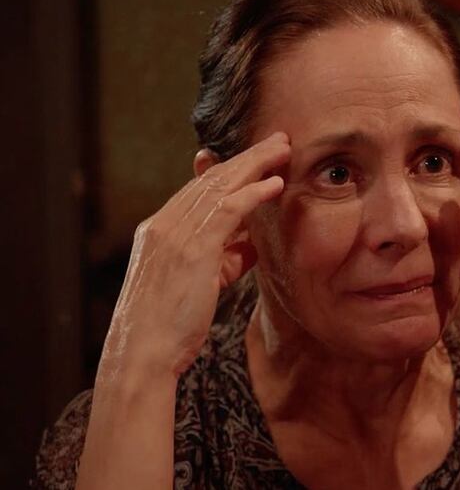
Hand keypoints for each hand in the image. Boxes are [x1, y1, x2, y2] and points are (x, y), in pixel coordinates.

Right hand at [102, 132, 290, 377]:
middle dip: (247, 158)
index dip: (229, 170)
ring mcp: (175, 233)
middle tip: (276, 140)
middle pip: (211, 180)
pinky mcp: (192, 249)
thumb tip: (251, 244)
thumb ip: (223, 258)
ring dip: (255, 164)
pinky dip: (252, 193)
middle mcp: (164, 224)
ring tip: (282, 148)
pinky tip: (274, 183)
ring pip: (221, 186)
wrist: (143, 354)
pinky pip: (227, 210)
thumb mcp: (199, 283)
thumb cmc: (170, 326)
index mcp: (160, 230)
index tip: (253, 157)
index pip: (198, 189)